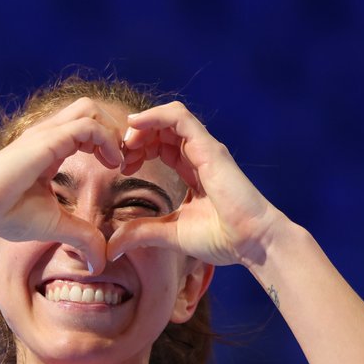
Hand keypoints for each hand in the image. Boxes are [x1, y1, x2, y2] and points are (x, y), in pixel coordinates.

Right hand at [0, 98, 126, 272]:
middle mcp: (48, 135)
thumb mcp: (54, 225)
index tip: (120, 169)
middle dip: (115, 130)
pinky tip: (111, 164)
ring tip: (119, 161)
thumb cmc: (6, 214)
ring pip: (90, 110)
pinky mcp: (45, 140)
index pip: (86, 127)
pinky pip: (86, 126)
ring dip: (112, 132)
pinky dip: (106, 140)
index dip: (109, 142)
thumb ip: (80, 237)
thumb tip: (98, 262)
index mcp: (49, 148)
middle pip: (91, 110)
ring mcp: (45, 133)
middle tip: (124, 160)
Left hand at [107, 102, 285, 267]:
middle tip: (120, 157)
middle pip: (162, 129)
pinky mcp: (209, 148)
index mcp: (193, 170)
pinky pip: (179, 118)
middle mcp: (199, 154)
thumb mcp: (169, 234)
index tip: (122, 168)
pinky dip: (154, 116)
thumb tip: (111, 248)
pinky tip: (135, 126)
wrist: (252, 242)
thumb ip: (141, 233)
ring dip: (142, 126)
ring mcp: (205, 148)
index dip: (138, 150)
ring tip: (127, 143)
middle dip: (136, 138)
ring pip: (169, 118)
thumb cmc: (220, 238)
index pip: (161, 145)